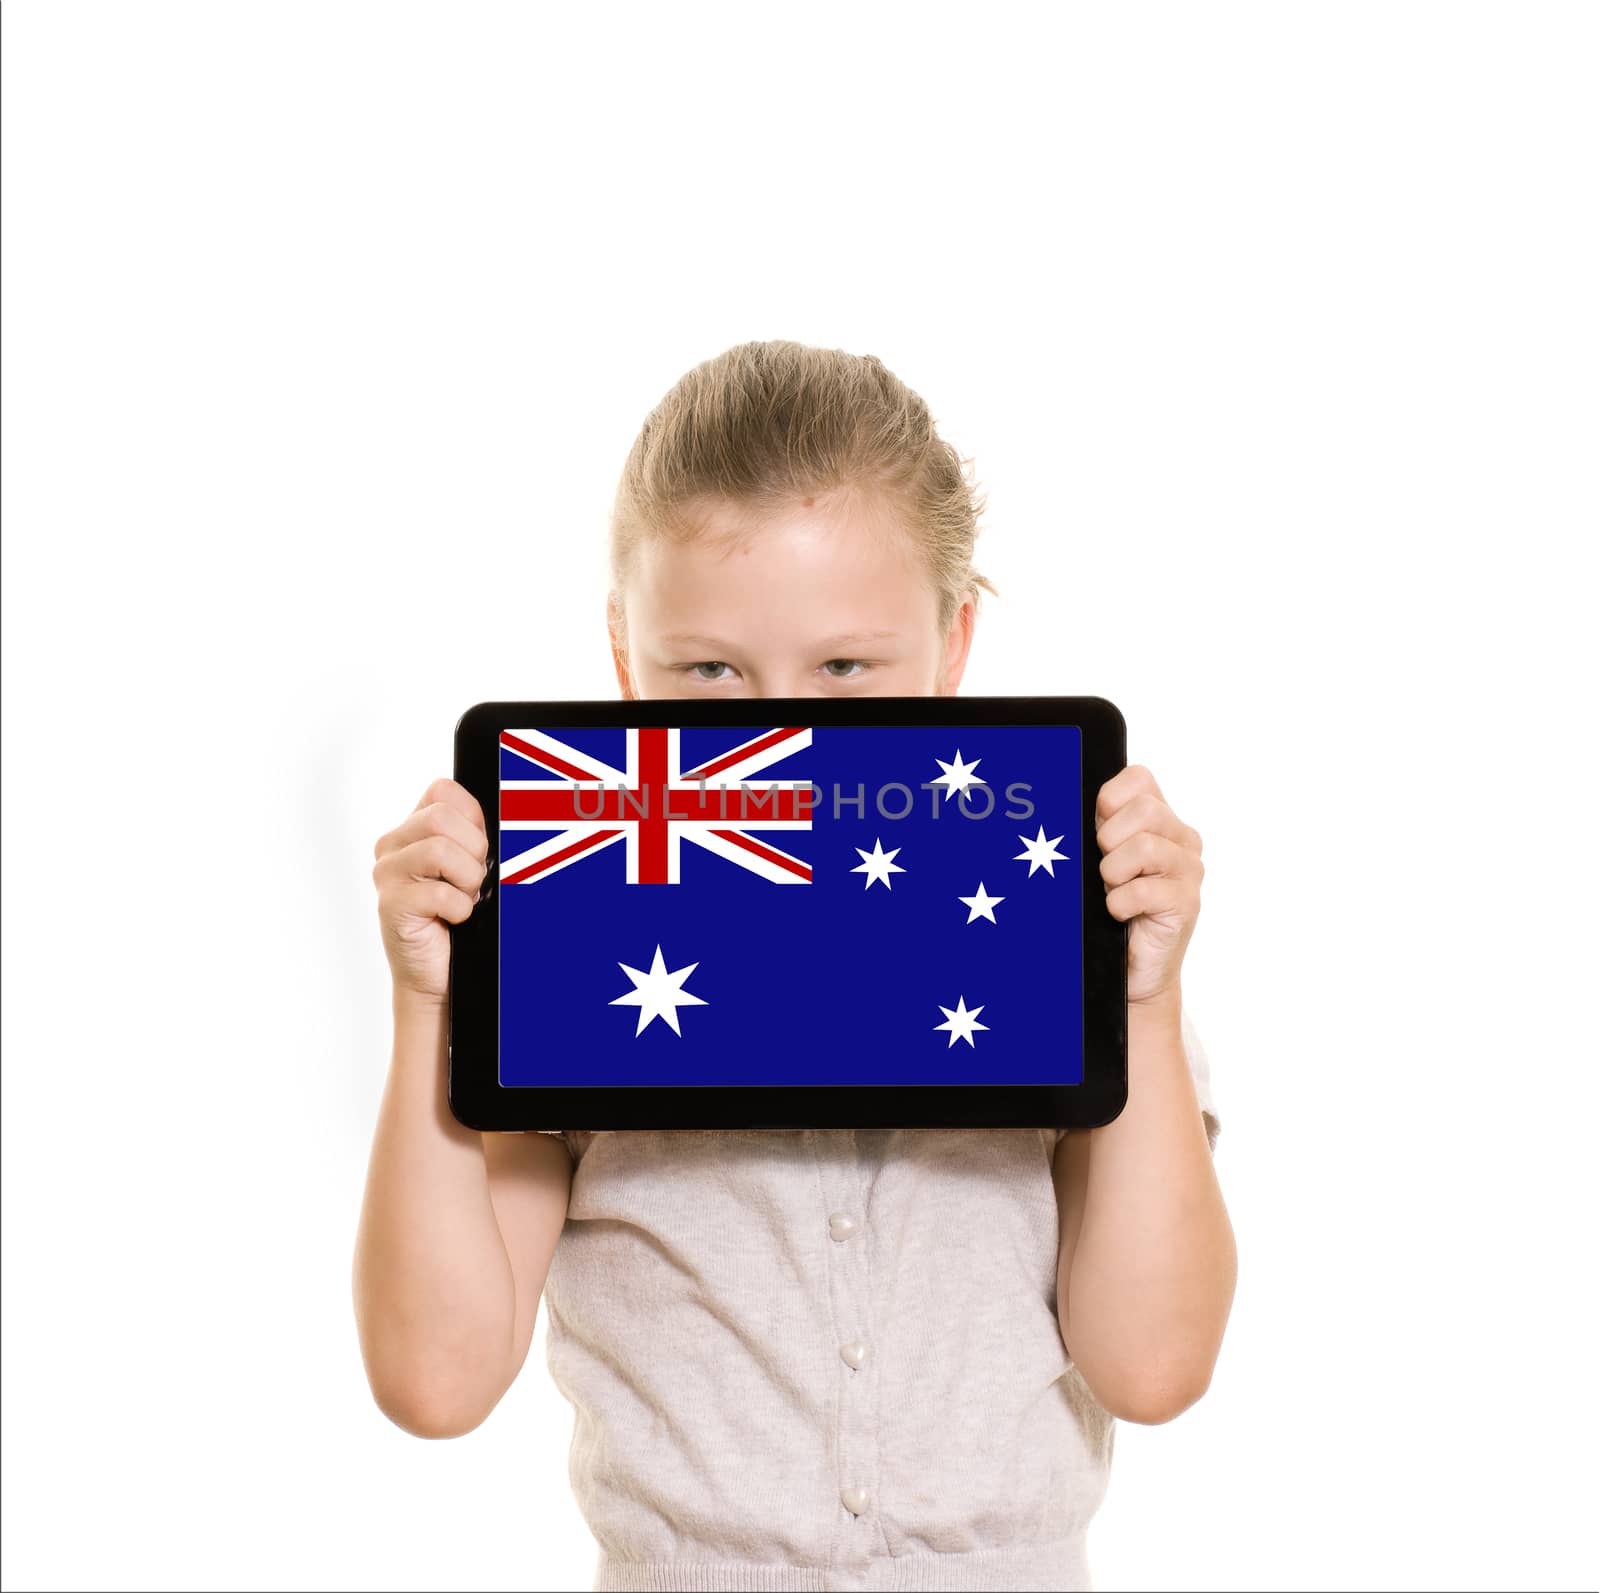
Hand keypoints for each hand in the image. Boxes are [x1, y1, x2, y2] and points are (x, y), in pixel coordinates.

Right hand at [371, 777, 489, 1006]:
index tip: (477, 850)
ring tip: (464, 898)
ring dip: (467, 879)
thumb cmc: (458, 917)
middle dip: (473, 849)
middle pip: (440, 816)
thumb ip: (474, 835)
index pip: (442, 790)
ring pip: (440, 849)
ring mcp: (387, 874)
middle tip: (473, 880)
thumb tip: (508, 808)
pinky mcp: (390, 904)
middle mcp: (393, 846)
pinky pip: (439, 893)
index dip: (472, 818)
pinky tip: (454, 919)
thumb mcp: (471, 866)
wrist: (439, 973)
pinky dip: (460, 909)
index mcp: (412, 829)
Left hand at [1094, 764, 1203, 1009]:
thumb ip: (1095, 828)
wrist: (1132, 968)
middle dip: (1109, 838)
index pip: (1139, 778)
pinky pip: (1144, 890)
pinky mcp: (1187, 903)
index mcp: (1161, 819)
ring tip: (1111, 890)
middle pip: (1145, 809)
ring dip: (1113, 872)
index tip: (1097, 829)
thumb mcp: (1098, 859)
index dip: (1109, 799)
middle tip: (1104, 867)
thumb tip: (1062, 801)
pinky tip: (1118, 913)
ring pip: (1146, 846)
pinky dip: (1119, 903)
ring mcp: (1189, 871)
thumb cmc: (1111, 909)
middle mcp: (1182, 840)